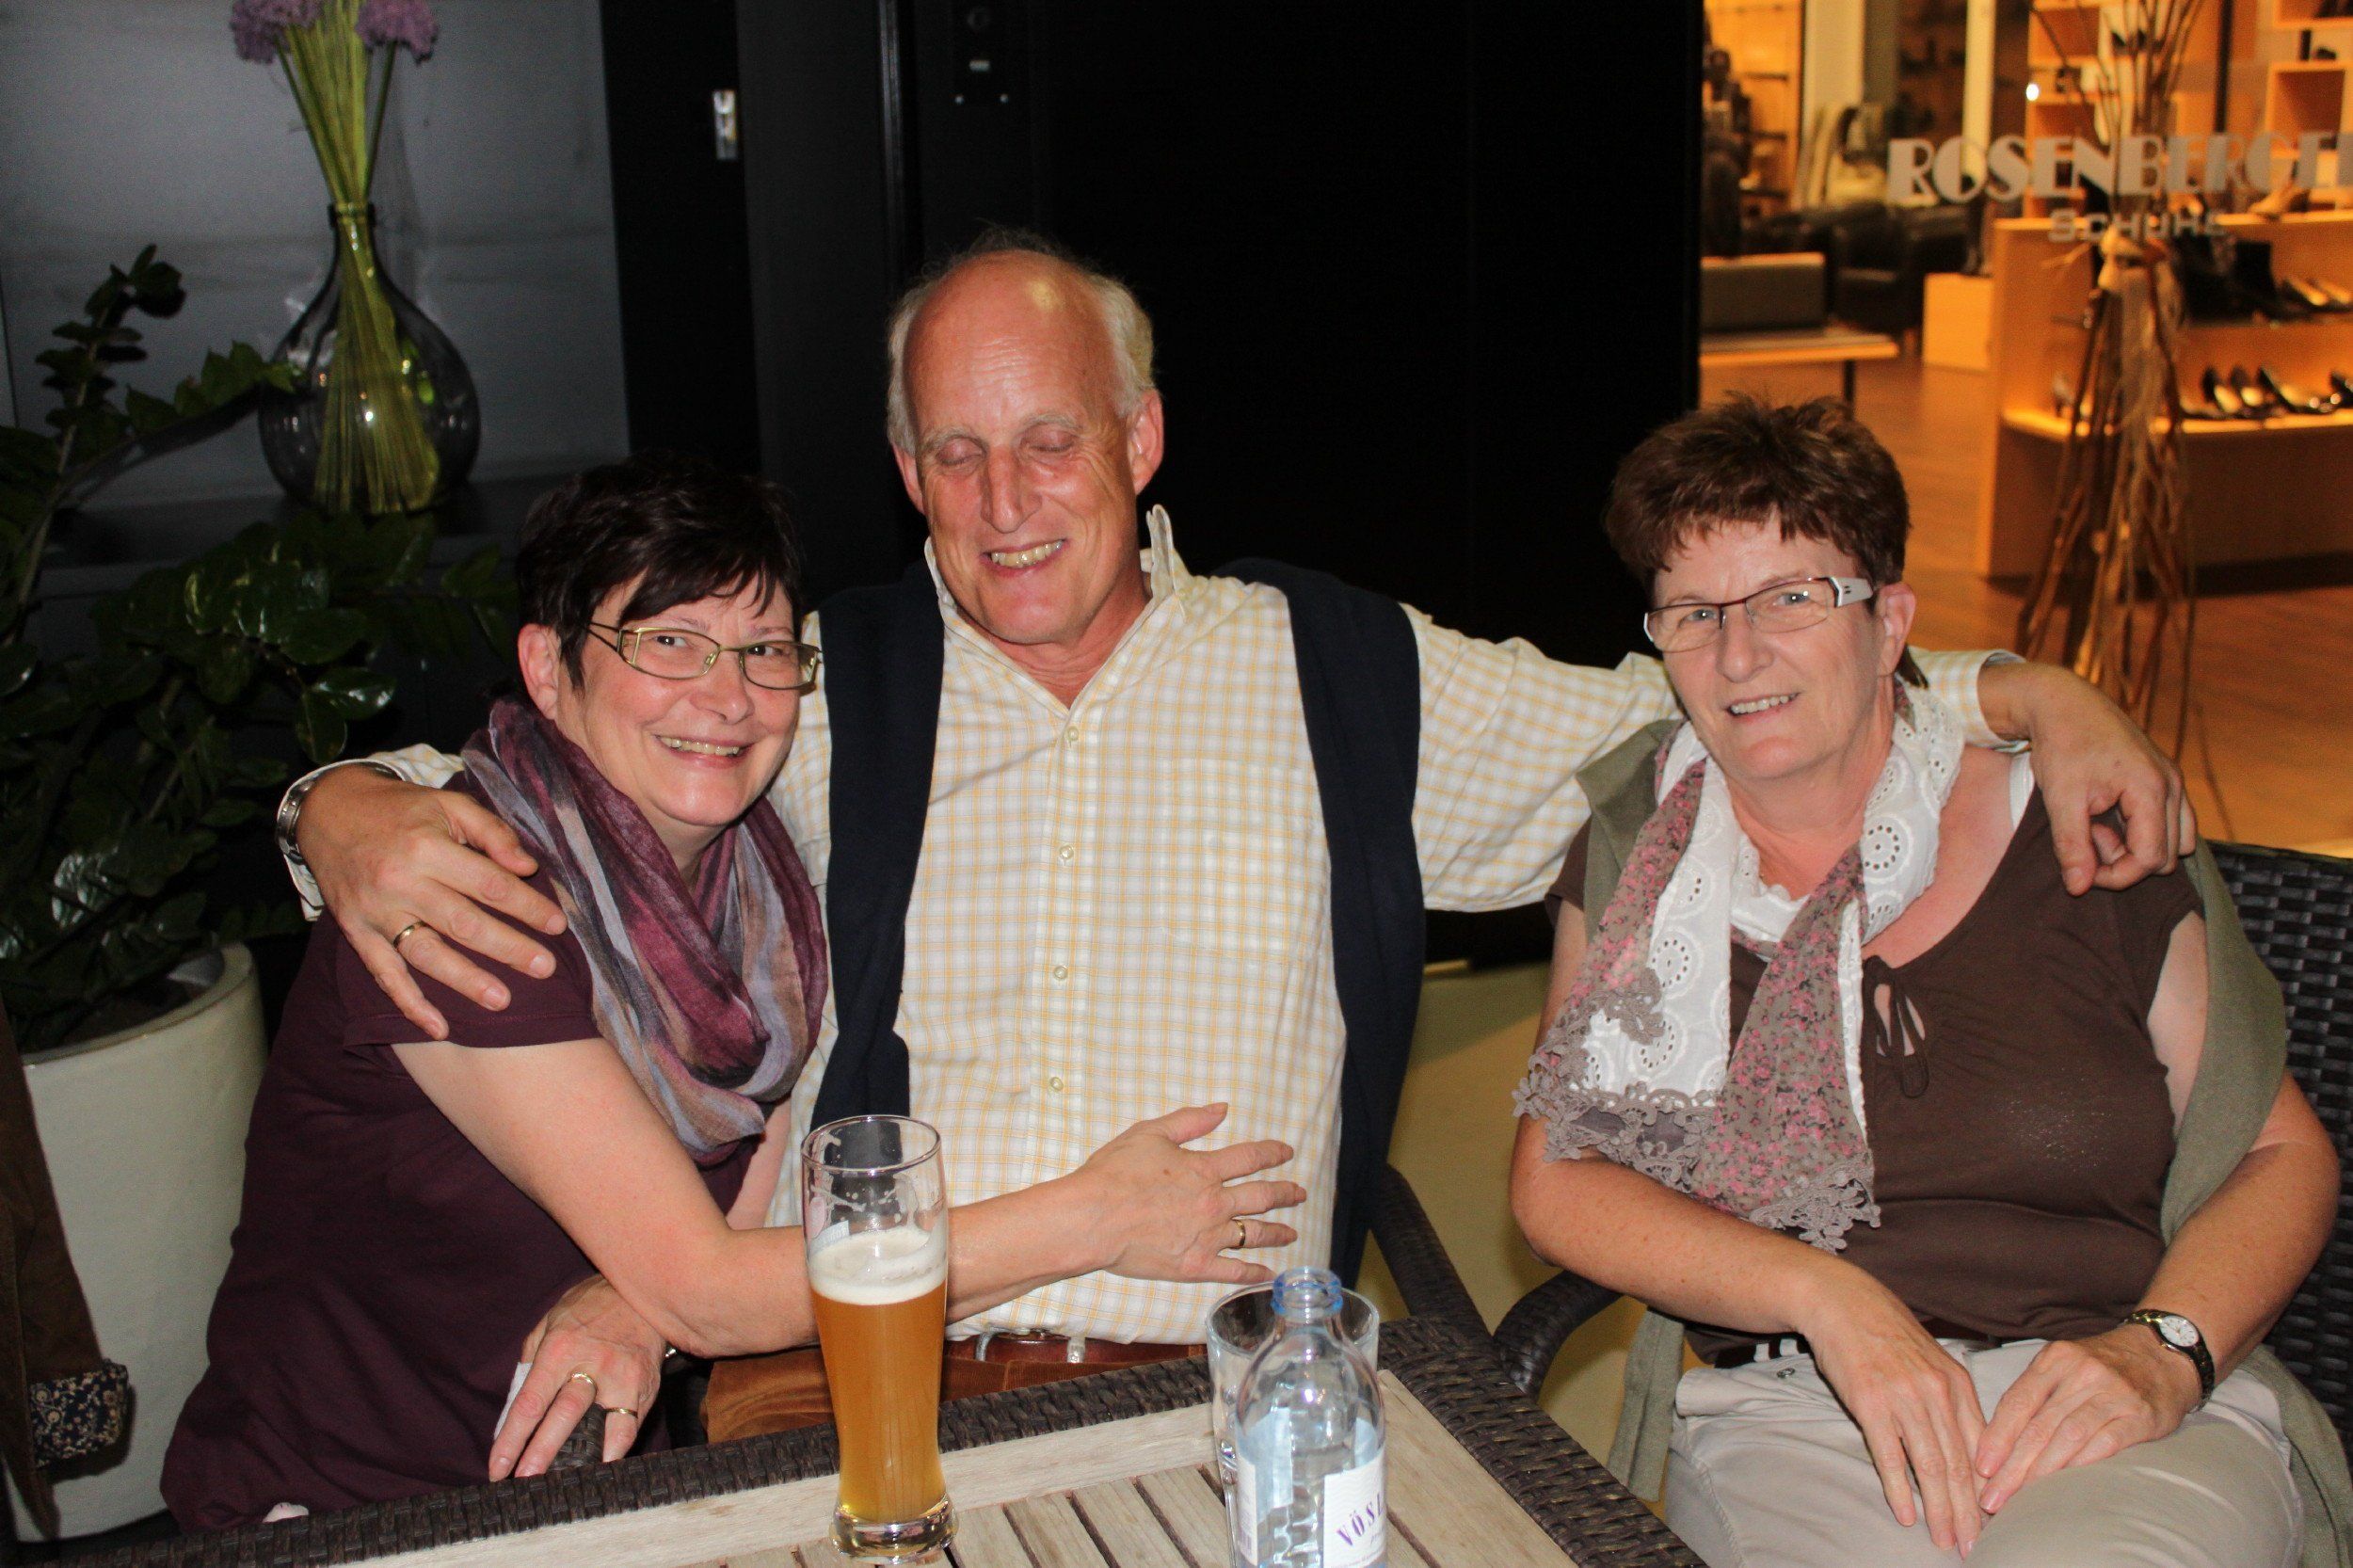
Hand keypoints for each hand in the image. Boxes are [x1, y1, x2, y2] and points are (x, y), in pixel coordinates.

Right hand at [302, 764, 565, 1036]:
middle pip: (463, 923)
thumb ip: (492, 832)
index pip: (488, 883)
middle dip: (508, 948)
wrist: (329, 811)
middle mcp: (401, 882)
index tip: (556, 924)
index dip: (526, 905)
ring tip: (501, 1000)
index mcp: (428, 847)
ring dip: (465, 980)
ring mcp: (376, 912)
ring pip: (426, 953)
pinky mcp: (357, 932)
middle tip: (545, 968)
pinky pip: (384, 974)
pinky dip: (410, 1004)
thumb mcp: (449, 804)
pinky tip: (439, 1028)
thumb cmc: (401, 809)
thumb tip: (528, 867)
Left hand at [491, 1274, 666, 1479]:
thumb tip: (515, 1405)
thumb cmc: (590, 1307)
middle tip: (523, 1481)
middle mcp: (590, 1364)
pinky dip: (615, 1452)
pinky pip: (629, 1427)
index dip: (511, 1439)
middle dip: (540, 1453)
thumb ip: (531, 1358)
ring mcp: (621, 1377)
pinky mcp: (644, 1386)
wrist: (642, 1291)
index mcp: (559, 1349)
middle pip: (562, 1417)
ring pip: (598, 1426)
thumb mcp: (551, 1320)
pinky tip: (600, 1467)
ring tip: (560, 1484)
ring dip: (578, 1459)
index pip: (529, 1402)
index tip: (497, 1466)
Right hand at [1058, 1104, 1306, 1285]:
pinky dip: (1255, 1273)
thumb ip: (1190, 1121)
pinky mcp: (1195, 1266)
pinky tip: (1269, 1274)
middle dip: (1285, 1193)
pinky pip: (1234, 1271)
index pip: (1250, 1158)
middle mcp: (1214, 1203)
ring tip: (1293, 1233)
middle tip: (1300, 1193)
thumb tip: (1222, 1108)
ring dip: (1278, 1232)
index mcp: (1204, 1169)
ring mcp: (1208, 1237)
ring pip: (1254, 1234)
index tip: (1287, 1151)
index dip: (1272, 1153)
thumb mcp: (1150, 1133)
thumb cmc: (1115, 1173)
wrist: (1093, 1218)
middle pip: (1261, 1197)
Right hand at [1792, 1270, 1987, 1553]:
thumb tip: (1970, 1448)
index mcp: (1956, 1384)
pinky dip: (1899, 1488)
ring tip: (1946, 1540)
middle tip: (1974, 1545)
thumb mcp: (1931, 1362)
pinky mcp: (1870, 1403)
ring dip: (1939, 1509)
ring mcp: (1903, 1398)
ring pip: (1929, 1465)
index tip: (1994, 1521)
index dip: (1988, 1489)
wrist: (1843, 1302)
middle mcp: (1935, 1393)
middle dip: (1968, 1511)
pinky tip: (1906, 1514)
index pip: (1981, 1448)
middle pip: (1958, 1464)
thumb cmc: (1886, 1334)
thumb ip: (1951, 1403)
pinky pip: (1888, 1455)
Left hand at [1974, 1327, 2199, 1513]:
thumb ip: (2034, 1394)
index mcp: (2056, 1358)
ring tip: (2022, 1497)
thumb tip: (1997, 1440)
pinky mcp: (2140, 1415)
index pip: (2017, 1401)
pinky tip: (2064, 1486)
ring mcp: (2113, 1392)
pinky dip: (2081, 1465)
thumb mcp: (2064, 1365)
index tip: (1981, 1467)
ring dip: (2041, 1471)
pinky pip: (2105, 1443)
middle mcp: (2082, 1372)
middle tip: (1993, 1497)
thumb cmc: (2103, 1366)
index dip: (1997, 1437)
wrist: (2163, 1354)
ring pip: (2068, 1436)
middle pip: (2039, 1425)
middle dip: (2012, 1465)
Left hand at [1983, 662, 2195, 893]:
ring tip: (2097, 825)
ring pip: (2174, 842)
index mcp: (2151, 789)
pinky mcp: (2164, 778)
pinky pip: (2170, 823)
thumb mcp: (2061, 799)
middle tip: (2086, 836)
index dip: (2115, 876)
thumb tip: (2079, 888)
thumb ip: (2072, 846)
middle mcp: (2172, 785)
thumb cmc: (2062, 745)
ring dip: (2136, 847)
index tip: (2080, 865)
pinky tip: (2108, 816)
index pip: (2150, 860)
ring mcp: (2172, 780)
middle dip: (2124, 860)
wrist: (2063, 703)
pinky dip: (2142, 831)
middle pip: (2165, 856)